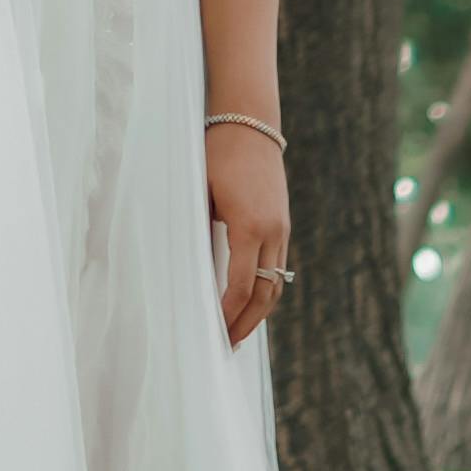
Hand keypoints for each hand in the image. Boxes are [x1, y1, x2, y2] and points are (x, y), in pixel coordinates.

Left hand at [206, 118, 289, 350]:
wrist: (250, 124)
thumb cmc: (216, 154)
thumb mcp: (200, 192)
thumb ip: (198, 231)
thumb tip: (186, 272)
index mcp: (250, 226)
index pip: (242, 285)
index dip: (228, 314)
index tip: (213, 332)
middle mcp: (273, 232)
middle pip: (266, 293)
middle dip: (247, 323)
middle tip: (227, 346)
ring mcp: (282, 228)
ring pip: (277, 283)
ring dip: (259, 311)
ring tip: (239, 332)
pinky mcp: (283, 224)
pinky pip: (278, 266)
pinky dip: (266, 289)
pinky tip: (250, 300)